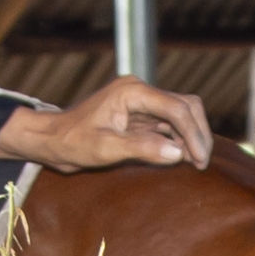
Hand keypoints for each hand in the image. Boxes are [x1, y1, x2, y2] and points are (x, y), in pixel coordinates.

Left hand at [4, 75, 212, 172]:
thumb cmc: (73, 142)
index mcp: (132, 92)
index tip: (200, 159)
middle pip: (185, 105)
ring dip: (191, 136)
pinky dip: (179, 138)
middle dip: (198, 133)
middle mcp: (140, 91)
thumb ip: (142, 148)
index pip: (176, 107)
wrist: (52, 140)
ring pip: (181, 112)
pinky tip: (182, 157)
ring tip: (195, 164)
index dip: (193, 134)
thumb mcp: (106, 149)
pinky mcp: (140, 114)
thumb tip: (178, 153)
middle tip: (202, 163)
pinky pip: (169, 122)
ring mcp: (141, 101)